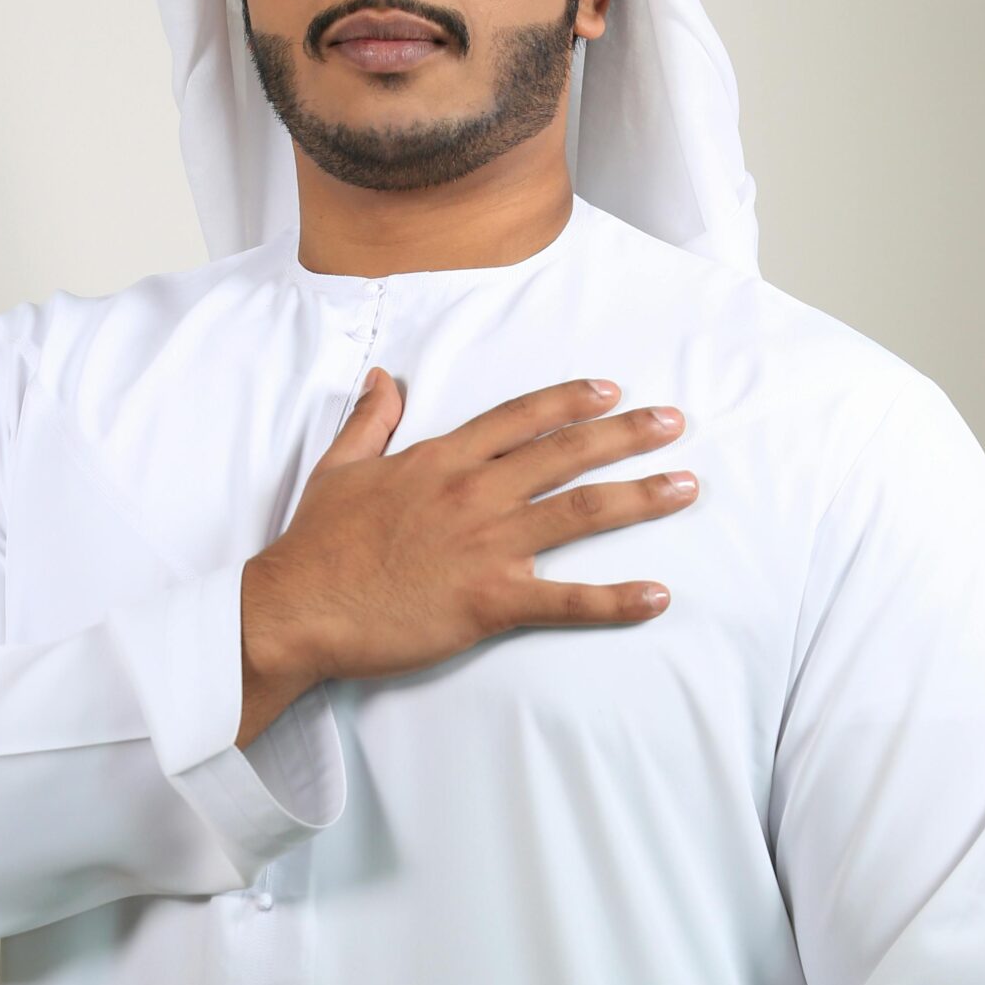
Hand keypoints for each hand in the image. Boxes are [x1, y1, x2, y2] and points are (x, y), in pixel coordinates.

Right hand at [242, 368, 697, 689]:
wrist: (298, 607)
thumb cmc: (316, 545)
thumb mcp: (338, 468)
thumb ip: (370, 421)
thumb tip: (382, 377)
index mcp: (441, 459)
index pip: (519, 417)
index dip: (569, 401)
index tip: (610, 391)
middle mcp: (474, 492)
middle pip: (566, 453)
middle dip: (627, 434)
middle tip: (674, 423)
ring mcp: (486, 544)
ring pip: (580, 511)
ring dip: (640, 497)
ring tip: (686, 487)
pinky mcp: (490, 600)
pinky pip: (566, 599)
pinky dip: (615, 599)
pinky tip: (655, 596)